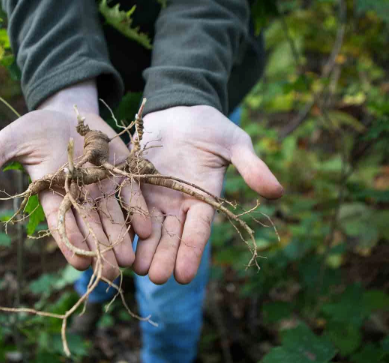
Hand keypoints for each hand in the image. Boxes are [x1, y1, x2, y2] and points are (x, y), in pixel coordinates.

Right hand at [0, 80, 150, 279]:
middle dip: (101, 251)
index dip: (70, 243)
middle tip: (110, 275)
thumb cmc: (33, 129)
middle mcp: (79, 195)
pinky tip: (146, 229)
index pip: (60, 224)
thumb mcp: (10, 141)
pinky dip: (138, 211)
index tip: (80, 264)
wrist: (66, 112)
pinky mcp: (121, 171)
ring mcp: (101, 185)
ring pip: (113, 217)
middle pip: (90, 227)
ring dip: (122, 239)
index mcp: (51, 193)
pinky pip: (131, 194)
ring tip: (130, 261)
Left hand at [132, 105, 282, 283]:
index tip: (183, 276)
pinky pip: (124, 205)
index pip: (197, 231)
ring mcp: (153, 195)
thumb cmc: (212, 127)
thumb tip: (278, 192)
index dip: (190, 252)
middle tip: (156, 279)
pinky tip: (110, 240)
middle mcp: (177, 204)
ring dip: (141, 249)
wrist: (180, 109)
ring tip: (134, 269)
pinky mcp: (132, 183)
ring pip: (146, 228)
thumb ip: (251, 167)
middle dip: (163, 258)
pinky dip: (119, 223)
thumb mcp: (235, 143)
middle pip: (170, 236)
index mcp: (202, 199)